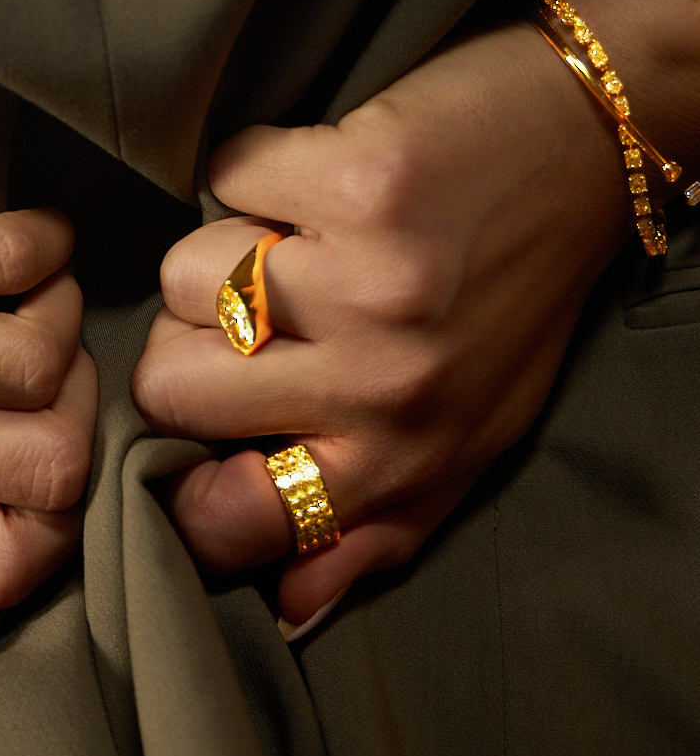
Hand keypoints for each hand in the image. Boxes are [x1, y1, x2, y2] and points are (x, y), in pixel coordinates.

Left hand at [0, 81, 96, 614]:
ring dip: (59, 321)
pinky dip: (43, 248)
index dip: (53, 529)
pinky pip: (12, 257)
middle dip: (76, 416)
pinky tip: (22, 245)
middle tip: (47, 375)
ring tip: (28, 301)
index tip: (36, 464)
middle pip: (48, 463)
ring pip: (40, 358)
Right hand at [131, 19, 638, 631]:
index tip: (195, 435)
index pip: (229, 520)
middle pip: (169, 384)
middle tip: (260, 312)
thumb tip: (285, 609)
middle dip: (192, 340)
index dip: (181, 482)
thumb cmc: (514, 298)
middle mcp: (385, 385)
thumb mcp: (467, 434)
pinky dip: (258, 166)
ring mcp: (369, 282)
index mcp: (401, 460)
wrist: (586, 146)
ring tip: (302, 238)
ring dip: (226, 245)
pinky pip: (225, 177)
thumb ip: (377, 527)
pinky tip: (319, 178)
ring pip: (183, 276)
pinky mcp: (357, 180)